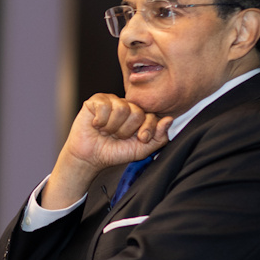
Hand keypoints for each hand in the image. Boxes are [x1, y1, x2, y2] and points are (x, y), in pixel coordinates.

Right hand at [41, 94, 171, 208]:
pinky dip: (100, 121)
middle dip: (126, 131)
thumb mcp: (141, 149)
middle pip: (137, 112)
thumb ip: (158, 137)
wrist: (90, 158)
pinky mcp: (96, 101)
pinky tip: (96, 125)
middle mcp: (126, 106)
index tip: (140, 139)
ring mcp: (111, 101)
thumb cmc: (113, 152)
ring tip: (106, 131)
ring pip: (122, 108)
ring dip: (113, 127)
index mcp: (138, 115)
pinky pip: (105, 106)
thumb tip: (169, 120)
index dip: (146, 129)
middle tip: (117, 136)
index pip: (151, 115)